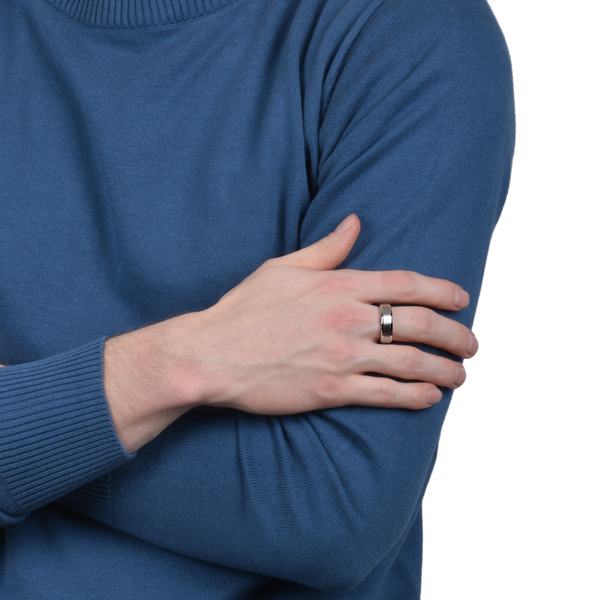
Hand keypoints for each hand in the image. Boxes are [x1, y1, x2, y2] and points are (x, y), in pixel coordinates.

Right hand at [162, 214, 476, 414]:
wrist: (212, 354)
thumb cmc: (245, 309)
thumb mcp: (284, 267)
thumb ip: (327, 248)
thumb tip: (355, 222)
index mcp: (339, 285)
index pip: (406, 284)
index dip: (441, 291)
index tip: (462, 299)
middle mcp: (348, 319)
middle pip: (419, 324)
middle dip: (455, 334)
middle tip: (471, 343)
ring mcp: (342, 356)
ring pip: (410, 363)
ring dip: (444, 370)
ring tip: (460, 375)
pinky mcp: (331, 390)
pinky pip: (384, 394)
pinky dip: (413, 397)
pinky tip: (430, 397)